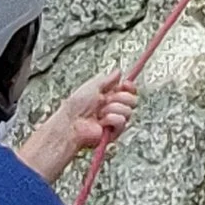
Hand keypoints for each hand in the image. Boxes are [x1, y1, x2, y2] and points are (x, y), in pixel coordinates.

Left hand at [18, 70, 137, 184]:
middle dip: (121, 97)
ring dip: (113, 108)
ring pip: (128, 111)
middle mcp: (113, 108)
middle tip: (107, 100)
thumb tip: (118, 72)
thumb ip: (108, 79)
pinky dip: (111, 119)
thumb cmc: (77, 105)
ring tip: (100, 112)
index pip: (128, 91)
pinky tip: (101, 121)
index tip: (126, 84)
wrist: (72, 123)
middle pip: (132, 100)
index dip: (130, 87)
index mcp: (109, 96)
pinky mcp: (114, 132)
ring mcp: (115, 120)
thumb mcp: (92, 86)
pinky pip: (122, 121)